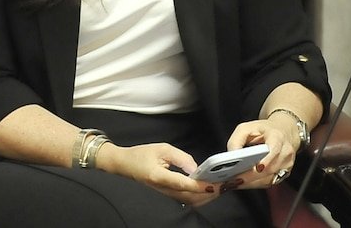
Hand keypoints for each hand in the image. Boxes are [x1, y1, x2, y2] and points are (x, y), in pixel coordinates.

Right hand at [96, 142, 220, 206]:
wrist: (124, 165)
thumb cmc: (142, 154)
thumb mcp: (162, 148)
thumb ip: (181, 157)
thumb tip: (197, 168)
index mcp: (159, 176)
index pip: (183, 184)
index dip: (200, 185)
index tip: (215, 183)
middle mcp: (162, 189)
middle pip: (190, 197)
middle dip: (209, 193)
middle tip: (226, 185)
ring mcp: (165, 195)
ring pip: (190, 201)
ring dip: (207, 197)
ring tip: (221, 187)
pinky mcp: (167, 196)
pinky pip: (186, 200)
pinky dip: (200, 197)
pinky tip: (209, 190)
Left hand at [224, 117, 299, 188]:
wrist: (282, 132)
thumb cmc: (263, 130)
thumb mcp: (246, 128)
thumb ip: (236, 140)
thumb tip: (231, 157)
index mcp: (277, 137)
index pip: (274, 150)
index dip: (266, 160)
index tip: (256, 168)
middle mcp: (285, 152)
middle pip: (269, 169)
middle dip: (251, 176)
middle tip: (234, 180)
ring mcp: (287, 164)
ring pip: (269, 179)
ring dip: (251, 183)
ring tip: (234, 183)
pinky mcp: (285, 174)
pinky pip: (269, 182)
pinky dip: (255, 184)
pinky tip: (243, 183)